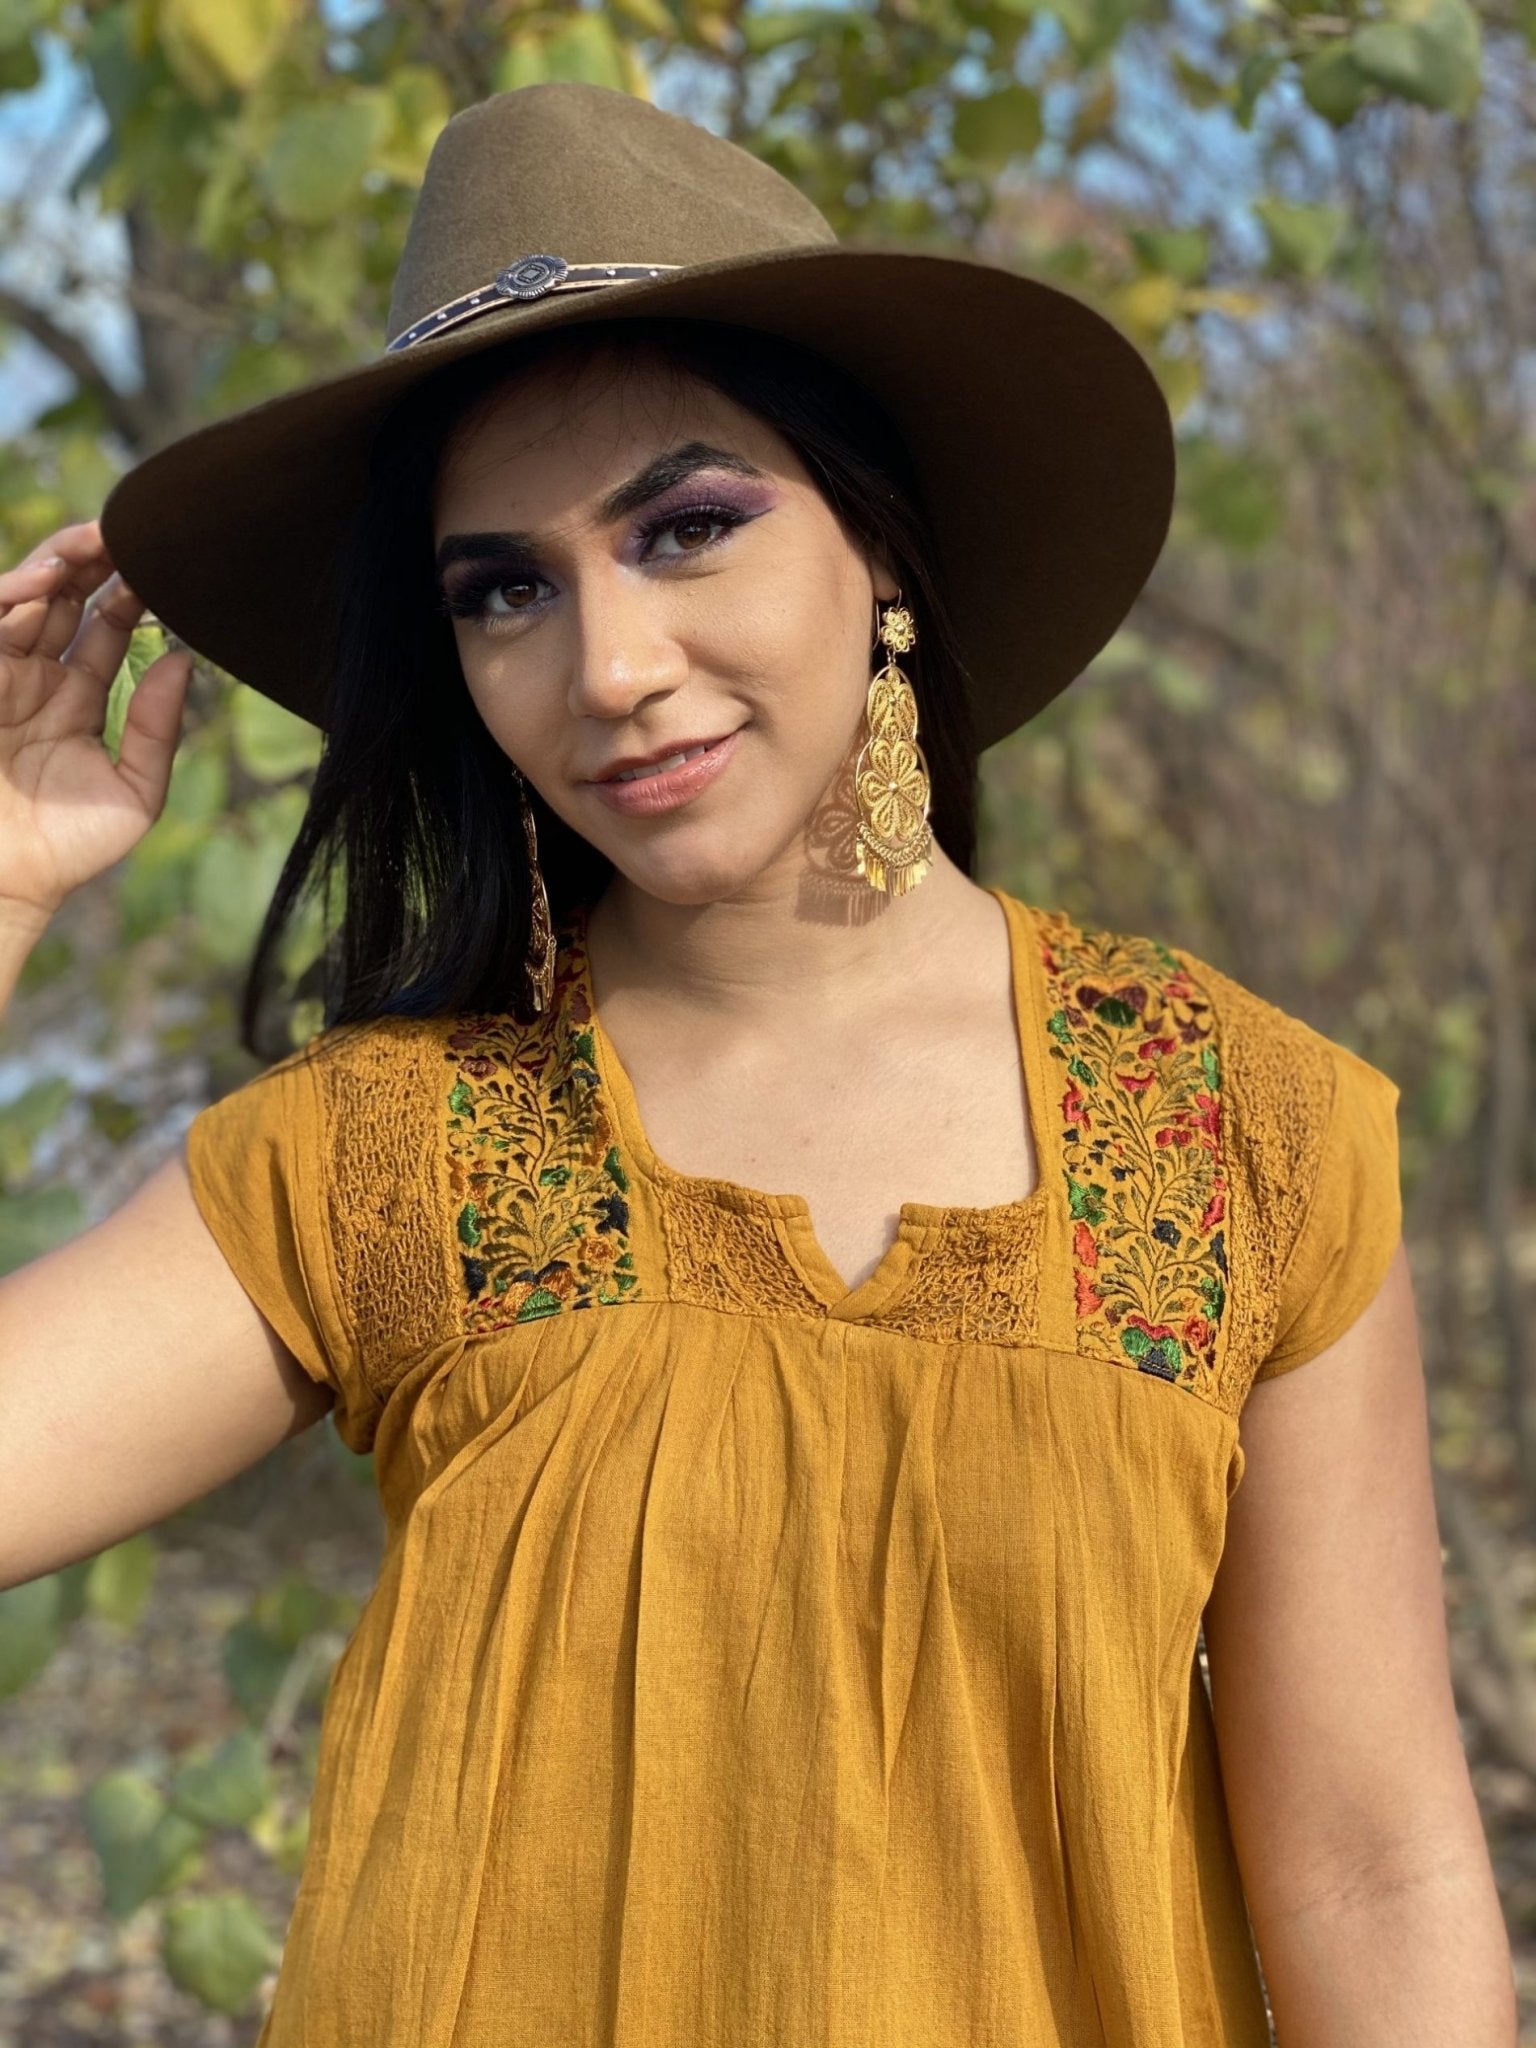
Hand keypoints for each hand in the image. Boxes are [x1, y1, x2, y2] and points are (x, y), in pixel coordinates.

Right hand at [0, 519, 193, 929]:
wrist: (4, 885)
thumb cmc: (68, 849)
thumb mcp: (135, 792)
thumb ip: (160, 728)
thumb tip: (184, 661)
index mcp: (75, 701)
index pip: (104, 629)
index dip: (128, 594)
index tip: (160, 564)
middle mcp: (34, 680)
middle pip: (64, 600)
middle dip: (93, 562)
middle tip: (129, 532)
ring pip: (26, 599)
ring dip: (57, 563)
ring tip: (95, 538)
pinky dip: (15, 595)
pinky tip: (47, 579)